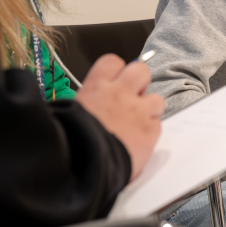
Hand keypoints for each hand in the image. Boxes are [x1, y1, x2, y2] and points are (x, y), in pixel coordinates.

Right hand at [76, 54, 164, 180]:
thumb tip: (92, 103)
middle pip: (141, 70)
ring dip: (149, 110)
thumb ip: (88, 102)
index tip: (115, 82)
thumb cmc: (69, 142)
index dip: (116, 71)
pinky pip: (157, 125)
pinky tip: (137, 142)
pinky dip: (150, 132)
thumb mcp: (68, 113)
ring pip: (157, 99)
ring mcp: (138, 111)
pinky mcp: (150, 131)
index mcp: (97, 87)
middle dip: (139, 83)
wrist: (82, 164)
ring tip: (135, 125)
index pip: (112, 62)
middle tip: (131, 99)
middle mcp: (120, 93)